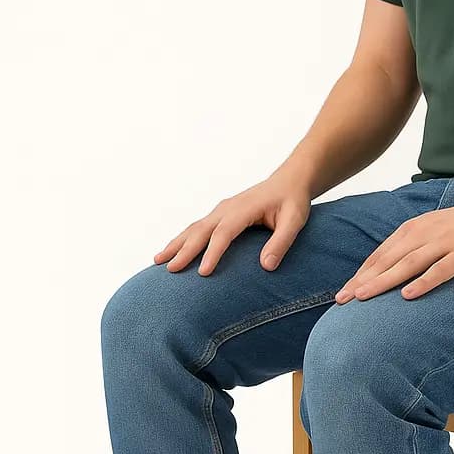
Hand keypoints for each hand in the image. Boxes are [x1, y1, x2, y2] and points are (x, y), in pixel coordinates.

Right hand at [154, 169, 311, 276]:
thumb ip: (281, 242)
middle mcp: (227, 208)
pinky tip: (173, 251)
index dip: (213, 252)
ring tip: (158, 261)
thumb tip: (266, 266)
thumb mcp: (294, 221)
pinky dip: (183, 239)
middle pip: (201, 230)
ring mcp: (221, 210)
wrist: (289, 181)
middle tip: (169, 269)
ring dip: (176, 244)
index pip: (224, 232)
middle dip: (184, 250)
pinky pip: (198, 228)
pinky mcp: (221, 215)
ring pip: (194, 228)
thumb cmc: (293, 201)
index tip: (203, 272)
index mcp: (243, 208)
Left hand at [335, 195, 453, 302]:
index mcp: (413, 230)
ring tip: (363, 297)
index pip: (380, 255)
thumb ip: (412, 246)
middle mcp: (424, 235)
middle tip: (341, 300)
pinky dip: (422, 283)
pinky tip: (407, 296)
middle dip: (362, 281)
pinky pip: (440, 271)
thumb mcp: (433, 230)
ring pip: (407, 265)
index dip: (360, 275)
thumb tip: (390, 268)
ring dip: (383, 281)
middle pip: (387, 261)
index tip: (342, 294)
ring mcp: (444, 244)